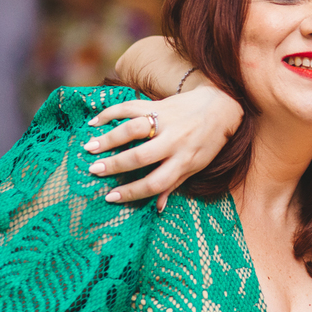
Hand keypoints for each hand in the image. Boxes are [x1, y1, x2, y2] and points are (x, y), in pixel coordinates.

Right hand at [83, 85, 242, 209]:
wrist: (222, 106)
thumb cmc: (208, 142)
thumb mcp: (197, 166)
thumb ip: (174, 184)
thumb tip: (157, 207)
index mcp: (184, 161)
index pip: (155, 182)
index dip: (132, 192)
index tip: (111, 197)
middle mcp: (174, 142)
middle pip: (140, 156)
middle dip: (114, 165)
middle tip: (93, 170)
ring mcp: (166, 121)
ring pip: (134, 129)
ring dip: (110, 138)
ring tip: (90, 147)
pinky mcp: (159, 104)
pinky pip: (132, 107)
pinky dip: (112, 112)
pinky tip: (95, 121)